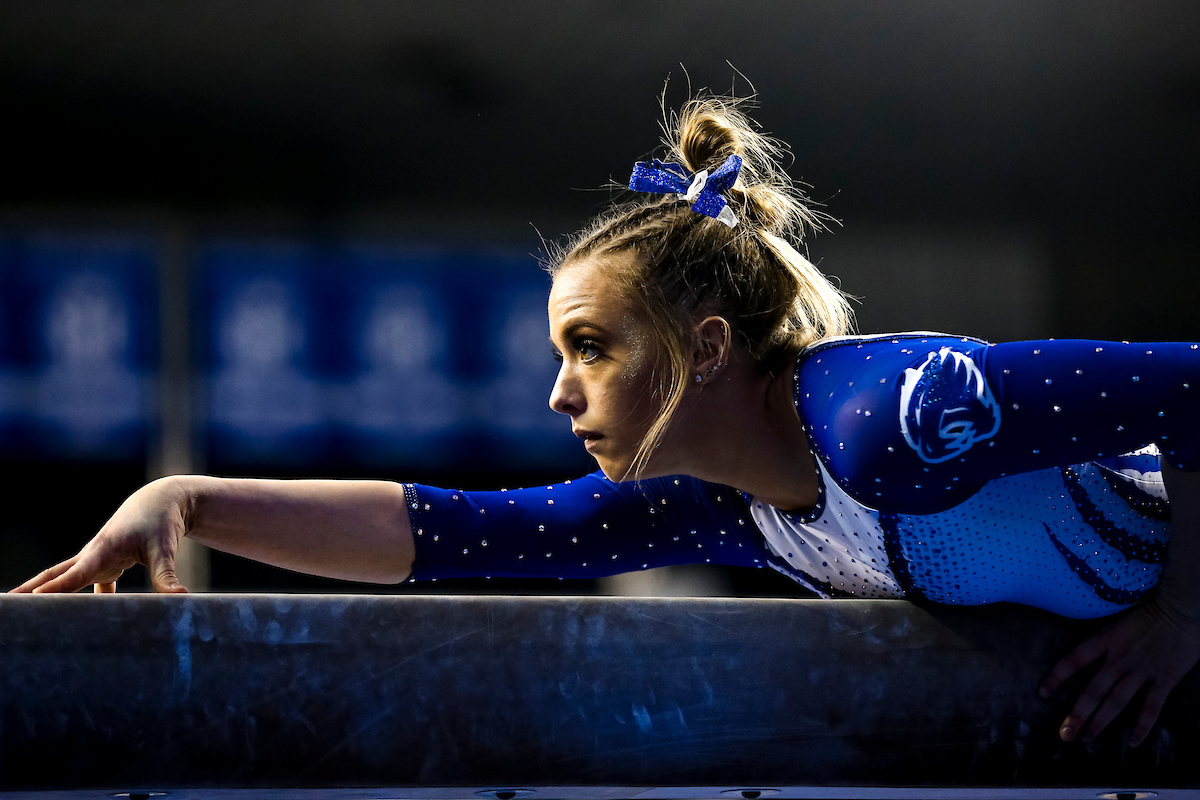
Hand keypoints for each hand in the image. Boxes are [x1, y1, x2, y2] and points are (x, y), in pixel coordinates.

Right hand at [9, 477, 190, 594]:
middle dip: (32, 590)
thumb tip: (179, 599)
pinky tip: (76, 617)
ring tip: (25, 611)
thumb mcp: (165, 548)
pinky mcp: (105, 563)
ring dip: (45, 592)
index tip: (35, 598)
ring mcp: (97, 559)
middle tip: (10, 606)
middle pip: (56, 575)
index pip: (76, 574)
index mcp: (104, 549)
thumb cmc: (161, 522)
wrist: (161, 500)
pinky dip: (77, 597)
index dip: (57, 588)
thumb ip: (167, 575)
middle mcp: (93, 554)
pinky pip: (86, 583)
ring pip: (64, 578)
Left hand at [1039, 594, 1199, 745]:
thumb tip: (1086, 656)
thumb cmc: (1150, 610)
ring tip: (1087, 739)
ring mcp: (1142, 670)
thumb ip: (1104, 640)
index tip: (1042, 693)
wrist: (1183, 607)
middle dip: (1077, 715)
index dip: (1056, 677)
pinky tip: (1132, 742)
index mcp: (1105, 639)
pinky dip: (1141, 726)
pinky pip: (1151, 707)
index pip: (1073, 660)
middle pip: (1093, 691)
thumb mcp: (1117, 621)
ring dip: (1100, 723)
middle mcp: (1119, 658)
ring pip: (1116, 702)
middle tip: (1064, 735)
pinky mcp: (1164, 679)